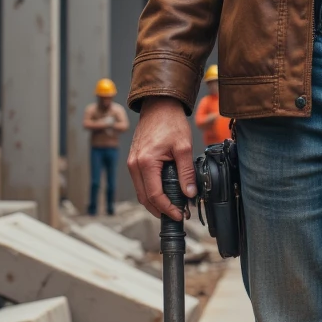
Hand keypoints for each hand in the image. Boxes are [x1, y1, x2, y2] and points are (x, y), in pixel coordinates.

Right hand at [127, 97, 196, 220]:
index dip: (168, 209)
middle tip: (177, 215)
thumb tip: (189, 193)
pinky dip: (150, 191)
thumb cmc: (170, 122)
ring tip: (172, 207)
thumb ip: (186, 172)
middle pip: (144, 198)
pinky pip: (140, 182)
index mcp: (145, 162)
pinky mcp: (134, 160)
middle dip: (160, 210)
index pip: (154, 195)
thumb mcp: (184, 147)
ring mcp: (132, 163)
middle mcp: (134, 165)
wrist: (159, 106)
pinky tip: (164, 193)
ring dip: (155, 202)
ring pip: (141, 192)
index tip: (180, 215)